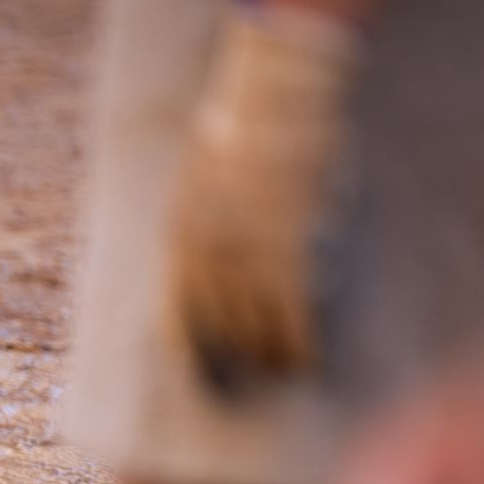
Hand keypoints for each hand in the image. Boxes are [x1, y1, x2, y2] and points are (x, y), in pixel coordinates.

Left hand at [166, 5, 360, 381]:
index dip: (188, 352)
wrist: (276, 102)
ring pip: (257, 331)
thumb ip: (201, 228)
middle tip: (247, 381)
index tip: (200, 375)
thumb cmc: (243, 136)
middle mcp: (209, 257)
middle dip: (233, 360)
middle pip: (218, 330)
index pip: (175, 316)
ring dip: (269, 357)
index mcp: (180, 240)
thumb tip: (205, 265)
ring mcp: (250, 258)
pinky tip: (307, 363)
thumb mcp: (199, 183)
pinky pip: (294, 319)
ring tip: (281, 370)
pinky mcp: (291, 255)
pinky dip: (300, 347)